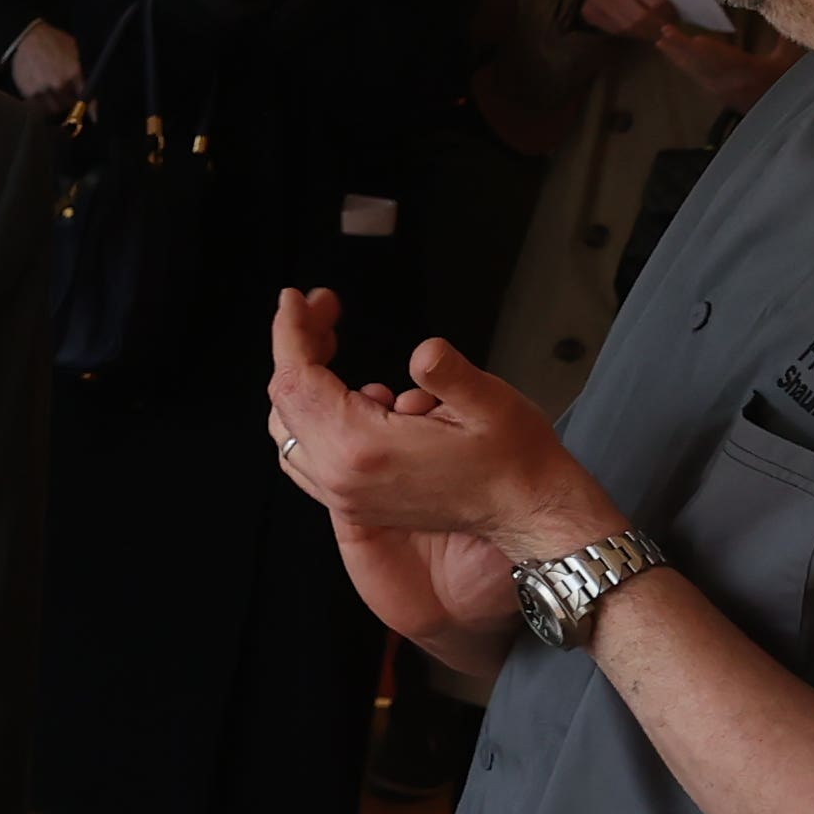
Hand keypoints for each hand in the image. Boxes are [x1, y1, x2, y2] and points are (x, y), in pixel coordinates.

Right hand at [4, 20, 86, 109]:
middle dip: (69, 103)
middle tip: (65, 98)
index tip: (94, 118)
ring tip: (52, 95)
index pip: (87, 98)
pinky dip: (40, 103)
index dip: (91, 110)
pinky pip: (37, 107)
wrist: (28, 36)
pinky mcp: (28, 92)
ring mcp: (43, 89)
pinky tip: (40, 92)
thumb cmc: (53, 41)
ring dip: (54, 105)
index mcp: (74, 72)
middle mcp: (59, 83)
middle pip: (69, 106)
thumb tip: (90, 88)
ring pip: (53, 109)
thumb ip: (82, 70)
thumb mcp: (74, 50)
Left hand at [266, 292, 595, 663]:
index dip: (290, 333)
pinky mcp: (354, 502)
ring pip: (289, 431)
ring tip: (330, 347)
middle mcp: (341, 476)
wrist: (528, 513)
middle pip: (285, 402)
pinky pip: (307, 455)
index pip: (296, 381)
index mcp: (363, 448)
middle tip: (322, 313)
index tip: (294, 300)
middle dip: (298, 349)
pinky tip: (360, 396)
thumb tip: (422, 351)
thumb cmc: (514, 460)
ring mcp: (344, 494)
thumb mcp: (490, 403)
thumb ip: (448, 372)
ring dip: (303, 384)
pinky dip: (315, 416)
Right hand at [575, 0, 668, 39]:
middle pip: (640, 17)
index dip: (668, 14)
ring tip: (654, 34)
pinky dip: (629, 34)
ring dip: (644, 34)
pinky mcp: (589, 11)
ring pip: (627, 26)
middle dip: (656, 27)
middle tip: (666, 32)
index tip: (675, 18)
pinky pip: (614, 30)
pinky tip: (639, 32)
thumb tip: (683, 10)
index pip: (656, 2)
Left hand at [652, 21, 800, 111]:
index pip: (724, 59)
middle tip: (663, 34)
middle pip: (702, 64)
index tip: (695, 41)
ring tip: (662, 43)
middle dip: (682, 48)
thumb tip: (783, 9)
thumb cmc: (792, 83)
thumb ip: (786, 36)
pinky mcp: (718, 95)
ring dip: (678, 57)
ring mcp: (722, 90)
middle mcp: (731, 82)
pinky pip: (698, 78)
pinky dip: (686, 66)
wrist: (787, 112)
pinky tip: (677, 58)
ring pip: (696, 72)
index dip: (708, 50)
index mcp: (750, 71)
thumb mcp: (793, 58)